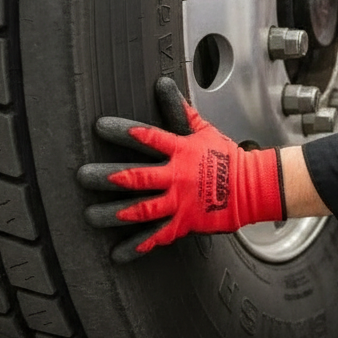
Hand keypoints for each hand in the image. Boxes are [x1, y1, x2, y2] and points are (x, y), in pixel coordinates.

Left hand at [76, 77, 284, 261]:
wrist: (254, 188)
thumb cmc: (227, 158)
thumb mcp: (203, 131)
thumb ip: (179, 111)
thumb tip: (163, 85)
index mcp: (180, 151)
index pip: (148, 138)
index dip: (123, 132)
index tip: (99, 128)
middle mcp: (176, 176)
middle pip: (137, 176)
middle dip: (108, 177)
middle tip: (84, 177)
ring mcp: (179, 202)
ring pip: (142, 209)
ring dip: (114, 213)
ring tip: (91, 216)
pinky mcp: (184, 223)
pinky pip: (157, 236)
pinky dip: (137, 245)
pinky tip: (117, 252)